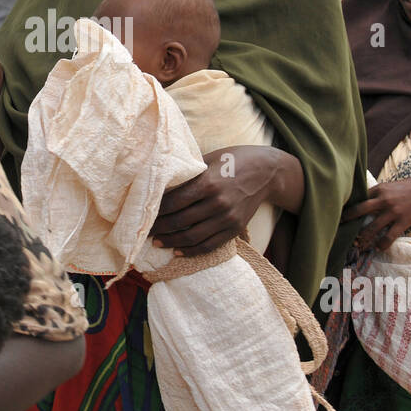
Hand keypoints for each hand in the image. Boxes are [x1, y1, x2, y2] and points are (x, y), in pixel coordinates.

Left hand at [151, 146, 281, 255]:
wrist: (267, 171)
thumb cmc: (234, 160)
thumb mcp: (210, 159)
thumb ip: (189, 173)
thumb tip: (160, 182)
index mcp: (208, 183)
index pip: (174, 202)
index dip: (156, 210)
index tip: (143, 213)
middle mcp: (218, 203)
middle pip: (180, 221)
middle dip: (159, 228)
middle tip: (143, 231)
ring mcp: (227, 218)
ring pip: (193, 237)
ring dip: (172, 242)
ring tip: (157, 242)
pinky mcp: (235, 228)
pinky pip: (210, 245)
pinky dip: (192, 251)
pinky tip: (178, 251)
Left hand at [341, 176, 410, 249]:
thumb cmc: (410, 188)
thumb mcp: (392, 186)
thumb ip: (378, 193)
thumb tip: (364, 199)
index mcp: (380, 189)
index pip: (359, 197)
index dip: (348, 205)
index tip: (338, 210)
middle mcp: (384, 200)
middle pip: (360, 210)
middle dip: (348, 219)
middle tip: (338, 227)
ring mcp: (393, 211)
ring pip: (372, 227)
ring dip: (363, 238)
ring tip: (358, 244)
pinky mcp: (403, 221)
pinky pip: (389, 236)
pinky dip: (382, 244)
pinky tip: (378, 248)